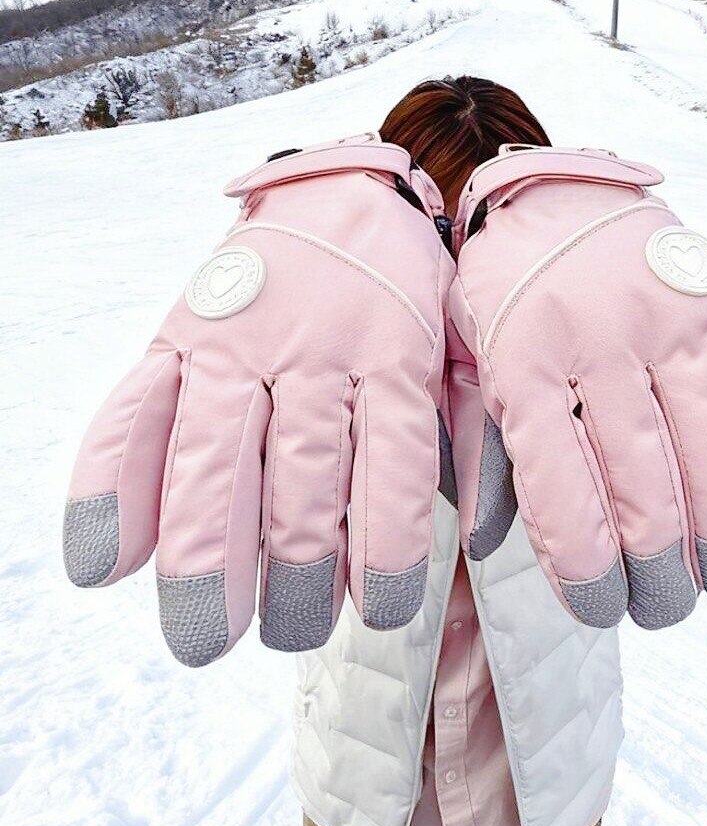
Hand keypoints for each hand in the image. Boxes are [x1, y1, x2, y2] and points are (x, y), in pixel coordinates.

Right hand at [63, 136, 452, 664]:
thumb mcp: (467, 341)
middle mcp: (312, 349)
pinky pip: (137, 410)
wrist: (340, 191)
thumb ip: (478, 430)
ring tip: (203, 635)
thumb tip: (482, 536)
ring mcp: (237, 341)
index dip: (387, 544)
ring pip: (214, 454)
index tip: (383, 611)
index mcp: (393, 351)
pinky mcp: (180, 334)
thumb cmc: (411, 287)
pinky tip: (105, 561)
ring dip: (204, 551)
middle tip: (290, 634)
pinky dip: (112, 485)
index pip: (391, 461)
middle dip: (294, 567)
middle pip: (300, 472)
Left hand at [450, 146, 706, 629]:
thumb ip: (479, 449)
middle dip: (662, 573)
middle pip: (648, 490)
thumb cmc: (503, 292)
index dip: (590, 571)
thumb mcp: (467, 363)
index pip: (564, 493)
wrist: (551, 194)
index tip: (604, 609)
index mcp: (524, 361)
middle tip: (664, 605)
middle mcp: (602, 339)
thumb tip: (491, 547)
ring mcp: (671, 316)